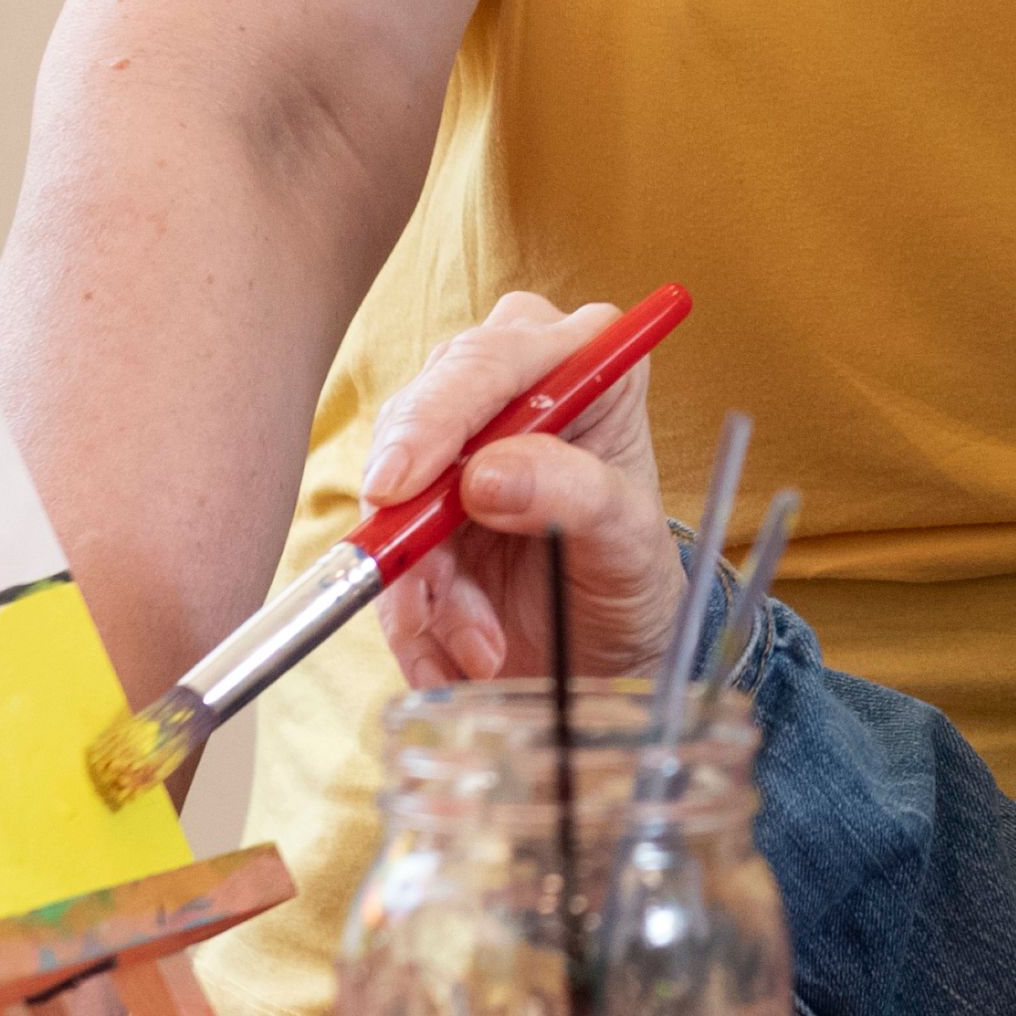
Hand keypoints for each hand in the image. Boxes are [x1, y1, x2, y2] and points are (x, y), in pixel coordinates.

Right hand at [365, 291, 688, 690]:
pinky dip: (410, 609)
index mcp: (583, 360)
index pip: (490, 360)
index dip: (434, 418)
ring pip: (392, 489)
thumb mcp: (630, 542)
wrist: (604, 644)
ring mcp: (455, 439)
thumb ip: (574, 495)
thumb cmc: (631, 576)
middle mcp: (512, 383)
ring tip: (482, 648)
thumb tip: (485, 475)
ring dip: (424, 583)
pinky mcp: (415, 497)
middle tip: (430, 603)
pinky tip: (453, 654)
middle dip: (419, 521)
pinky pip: (384, 544)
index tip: (398, 486)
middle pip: (420, 415)